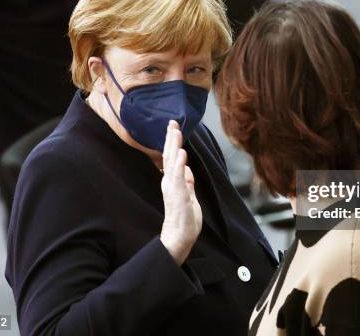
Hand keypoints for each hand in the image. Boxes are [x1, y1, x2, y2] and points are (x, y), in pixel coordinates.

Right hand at [160, 120, 201, 264]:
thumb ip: (187, 182)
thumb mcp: (189, 196)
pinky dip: (179, 164)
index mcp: (172, 181)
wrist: (180, 236)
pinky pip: (178, 177)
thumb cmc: (185, 218)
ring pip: (172, 162)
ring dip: (174, 146)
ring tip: (175, 132)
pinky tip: (182, 154)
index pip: (171, 158)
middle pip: (170, 156)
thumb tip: (187, 170)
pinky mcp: (178, 195)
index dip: (172, 143)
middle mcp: (170, 182)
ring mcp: (173, 188)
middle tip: (172, 122)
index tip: (174, 127)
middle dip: (171, 138)